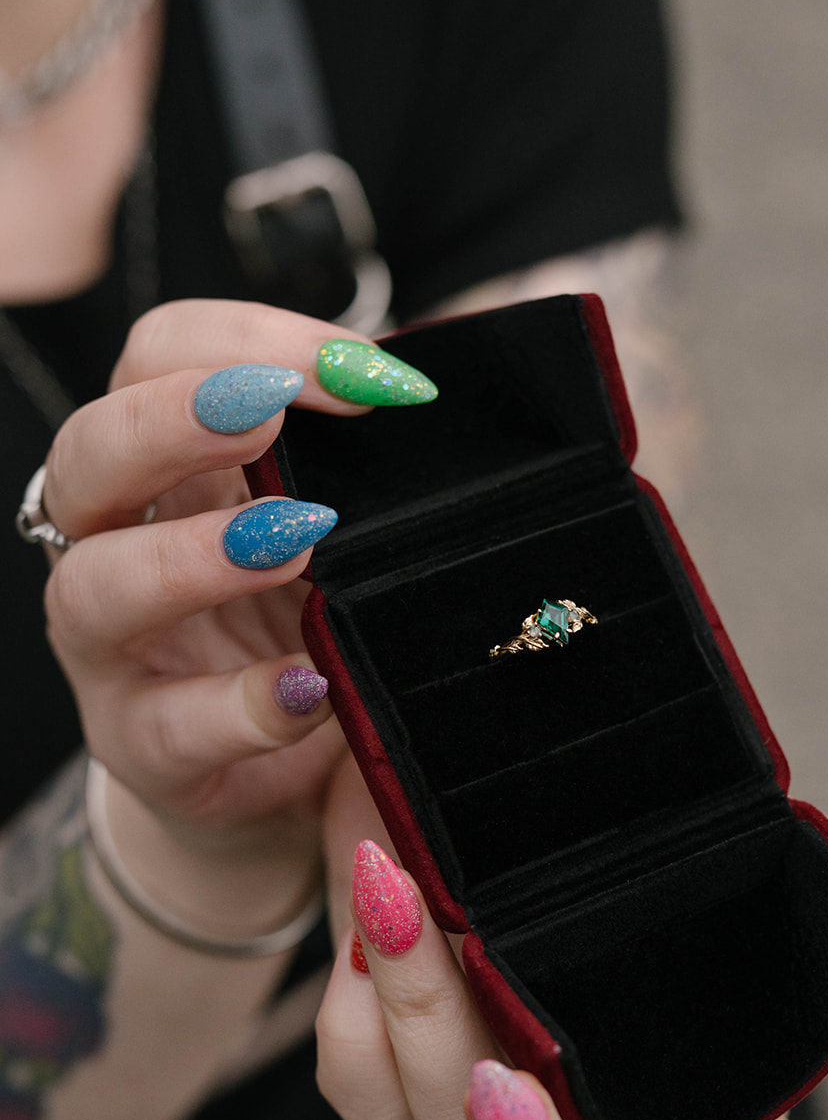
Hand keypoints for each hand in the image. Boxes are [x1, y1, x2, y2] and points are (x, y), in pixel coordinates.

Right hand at [39, 300, 430, 922]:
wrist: (288, 781)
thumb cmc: (314, 630)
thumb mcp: (342, 536)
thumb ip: (369, 475)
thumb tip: (445, 406)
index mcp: (169, 465)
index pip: (161, 356)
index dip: (245, 339)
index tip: (363, 371)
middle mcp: (115, 543)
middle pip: (89, 453)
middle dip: (170, 417)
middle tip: (266, 410)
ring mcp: (115, 652)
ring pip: (95, 586)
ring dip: (190, 555)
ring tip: (292, 541)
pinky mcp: (142, 747)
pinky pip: (166, 727)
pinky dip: (240, 707)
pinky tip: (309, 691)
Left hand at [316, 761, 827, 1119]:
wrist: (473, 759)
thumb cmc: (618, 816)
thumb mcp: (727, 837)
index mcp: (682, 1072)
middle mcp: (584, 1098)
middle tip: (515, 1087)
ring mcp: (484, 1081)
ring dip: (428, 1020)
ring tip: (409, 902)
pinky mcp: (387, 1051)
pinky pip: (362, 1090)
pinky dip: (362, 1010)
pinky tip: (372, 915)